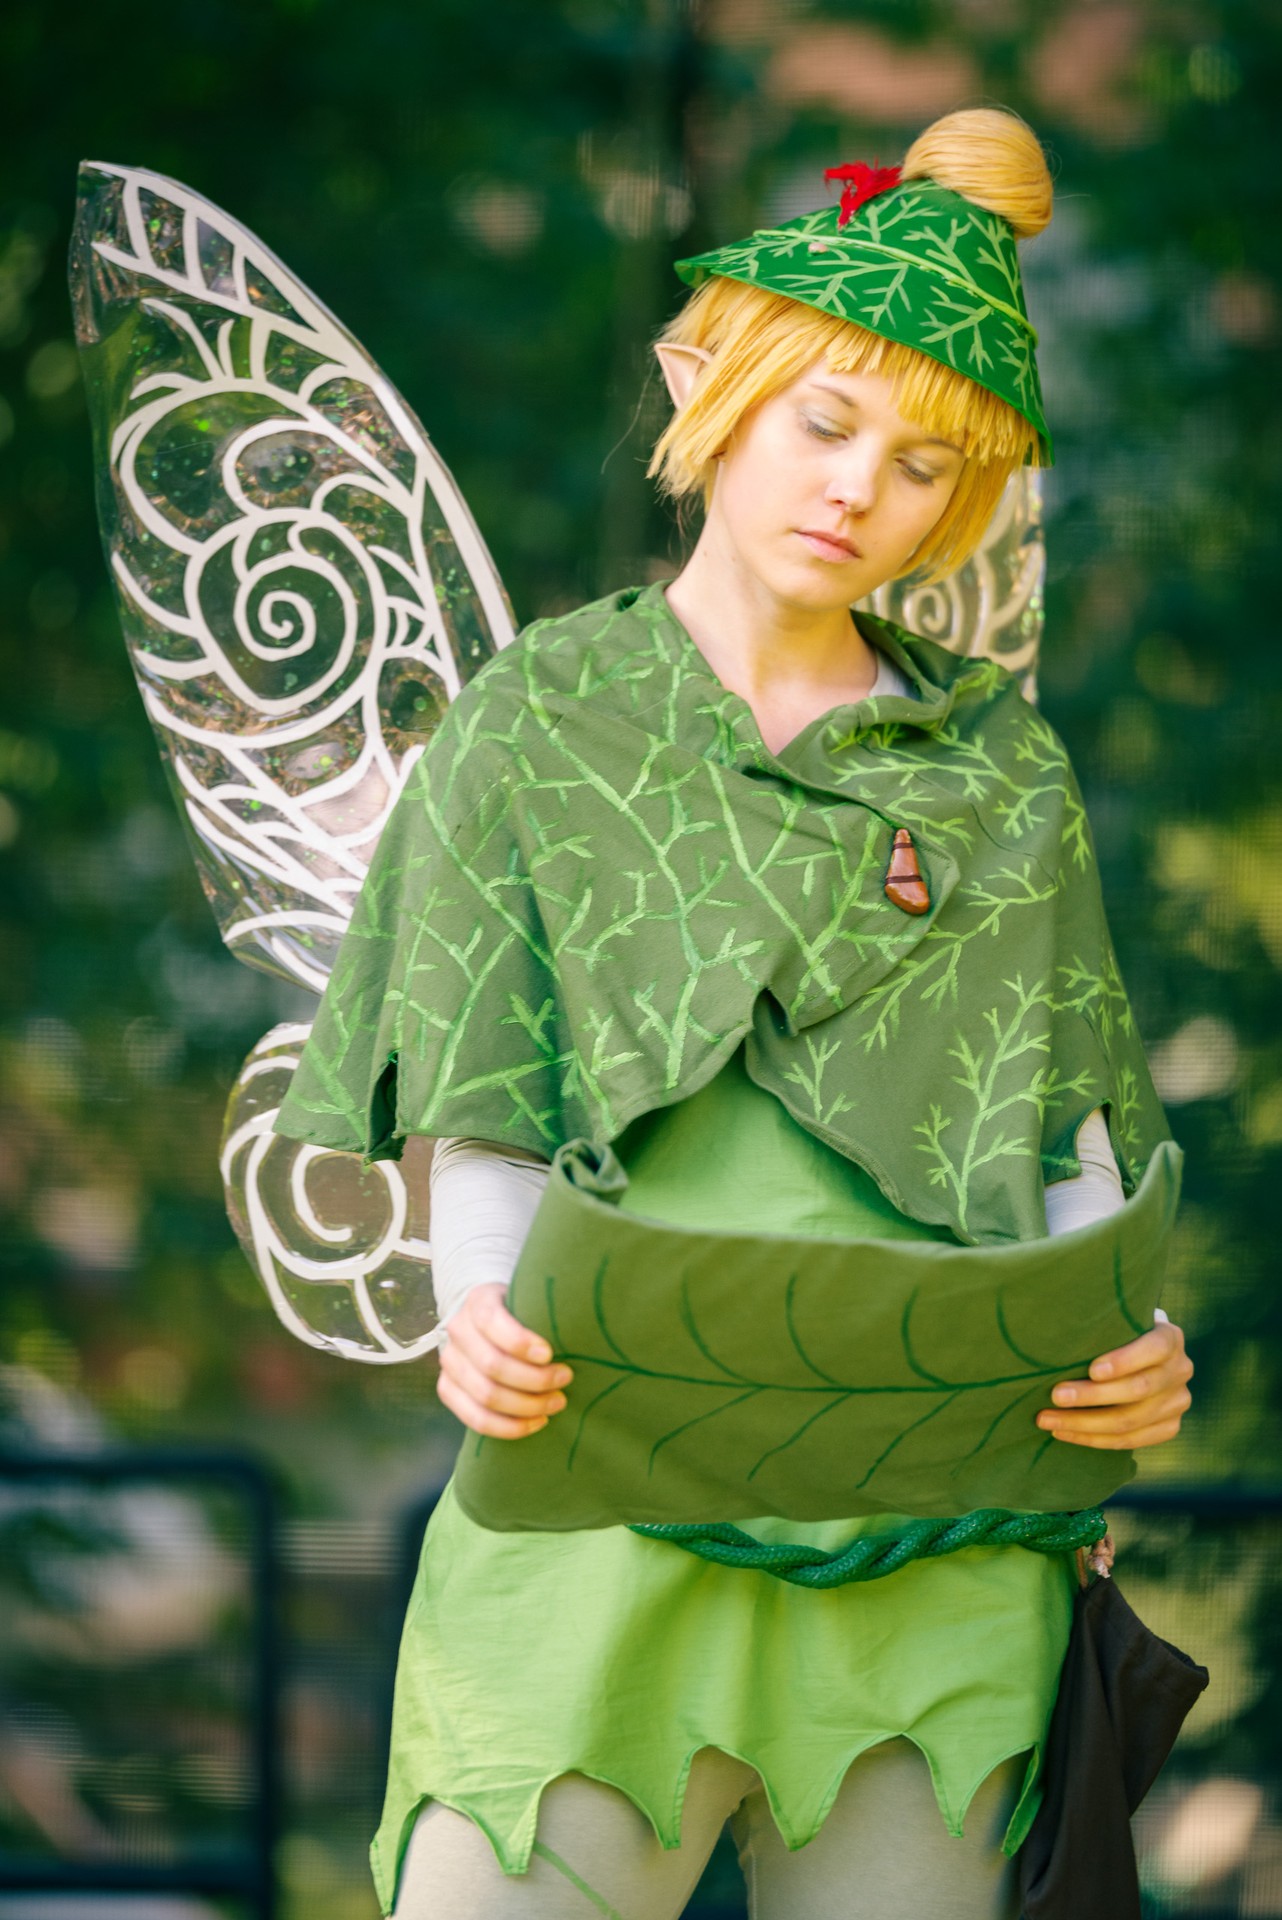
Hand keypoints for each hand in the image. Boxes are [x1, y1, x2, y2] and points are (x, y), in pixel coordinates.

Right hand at [436, 1282, 572, 1438]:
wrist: (489, 1321)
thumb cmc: (523, 1312)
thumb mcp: (531, 1300)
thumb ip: (544, 1312)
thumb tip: (581, 1333)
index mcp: (478, 1301)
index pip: (492, 1322)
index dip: (520, 1342)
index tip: (550, 1354)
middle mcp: (457, 1331)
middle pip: (492, 1365)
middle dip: (534, 1379)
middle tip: (565, 1380)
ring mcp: (449, 1362)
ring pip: (486, 1395)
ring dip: (527, 1406)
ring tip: (557, 1403)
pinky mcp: (447, 1389)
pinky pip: (476, 1419)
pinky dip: (509, 1427)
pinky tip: (537, 1422)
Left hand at [1036, 1315, 1192, 1449]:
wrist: (1143, 1357)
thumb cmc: (1118, 1334)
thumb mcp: (1117, 1323)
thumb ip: (1103, 1327)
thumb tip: (1058, 1334)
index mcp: (1170, 1338)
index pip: (1154, 1348)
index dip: (1125, 1361)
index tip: (1092, 1370)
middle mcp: (1180, 1370)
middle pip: (1137, 1389)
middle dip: (1092, 1395)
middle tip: (1055, 1395)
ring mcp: (1178, 1402)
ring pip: (1129, 1421)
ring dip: (1083, 1423)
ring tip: (1048, 1419)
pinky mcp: (1170, 1427)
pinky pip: (1129, 1441)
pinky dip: (1093, 1439)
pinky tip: (1065, 1432)